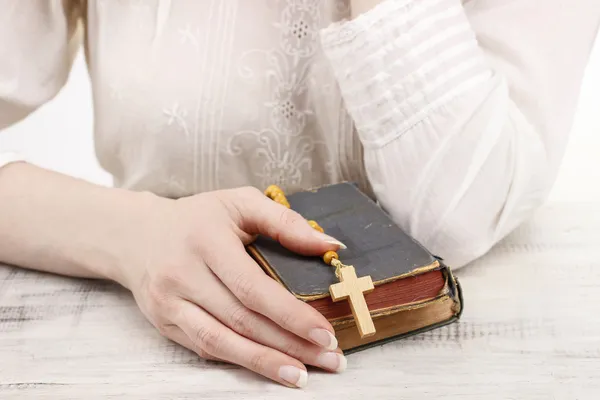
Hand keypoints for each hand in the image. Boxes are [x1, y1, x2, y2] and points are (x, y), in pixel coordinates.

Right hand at [116, 187, 346, 387]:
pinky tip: (269, 366)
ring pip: (221, 342)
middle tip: (330, 359)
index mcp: (205, 241)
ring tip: (304, 375)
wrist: (138, 236)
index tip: (324, 332)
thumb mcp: (239, 203)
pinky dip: (240, 359)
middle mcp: (182, 275)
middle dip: (289, 345)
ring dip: (265, 363)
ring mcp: (170, 304)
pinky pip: (206, 348)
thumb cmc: (198, 218)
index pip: (252, 287)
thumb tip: (330, 245)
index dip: (289, 314)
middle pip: (241, 321)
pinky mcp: (165, 323)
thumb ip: (285, 222)